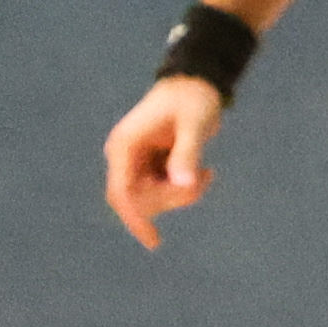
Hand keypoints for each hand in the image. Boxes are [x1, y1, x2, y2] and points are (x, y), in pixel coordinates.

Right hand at [103, 76, 225, 249]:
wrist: (196, 85)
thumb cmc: (194, 100)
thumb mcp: (195, 125)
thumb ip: (188, 153)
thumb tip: (183, 184)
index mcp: (125, 145)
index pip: (122, 192)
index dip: (134, 219)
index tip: (152, 241)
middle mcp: (124, 156)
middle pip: (140, 200)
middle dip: (172, 198)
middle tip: (203, 176)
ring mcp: (134, 163)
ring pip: (153, 199)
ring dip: (182, 194)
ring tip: (206, 171)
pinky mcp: (148, 168)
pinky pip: (164, 192)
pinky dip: (185, 189)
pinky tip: (204, 171)